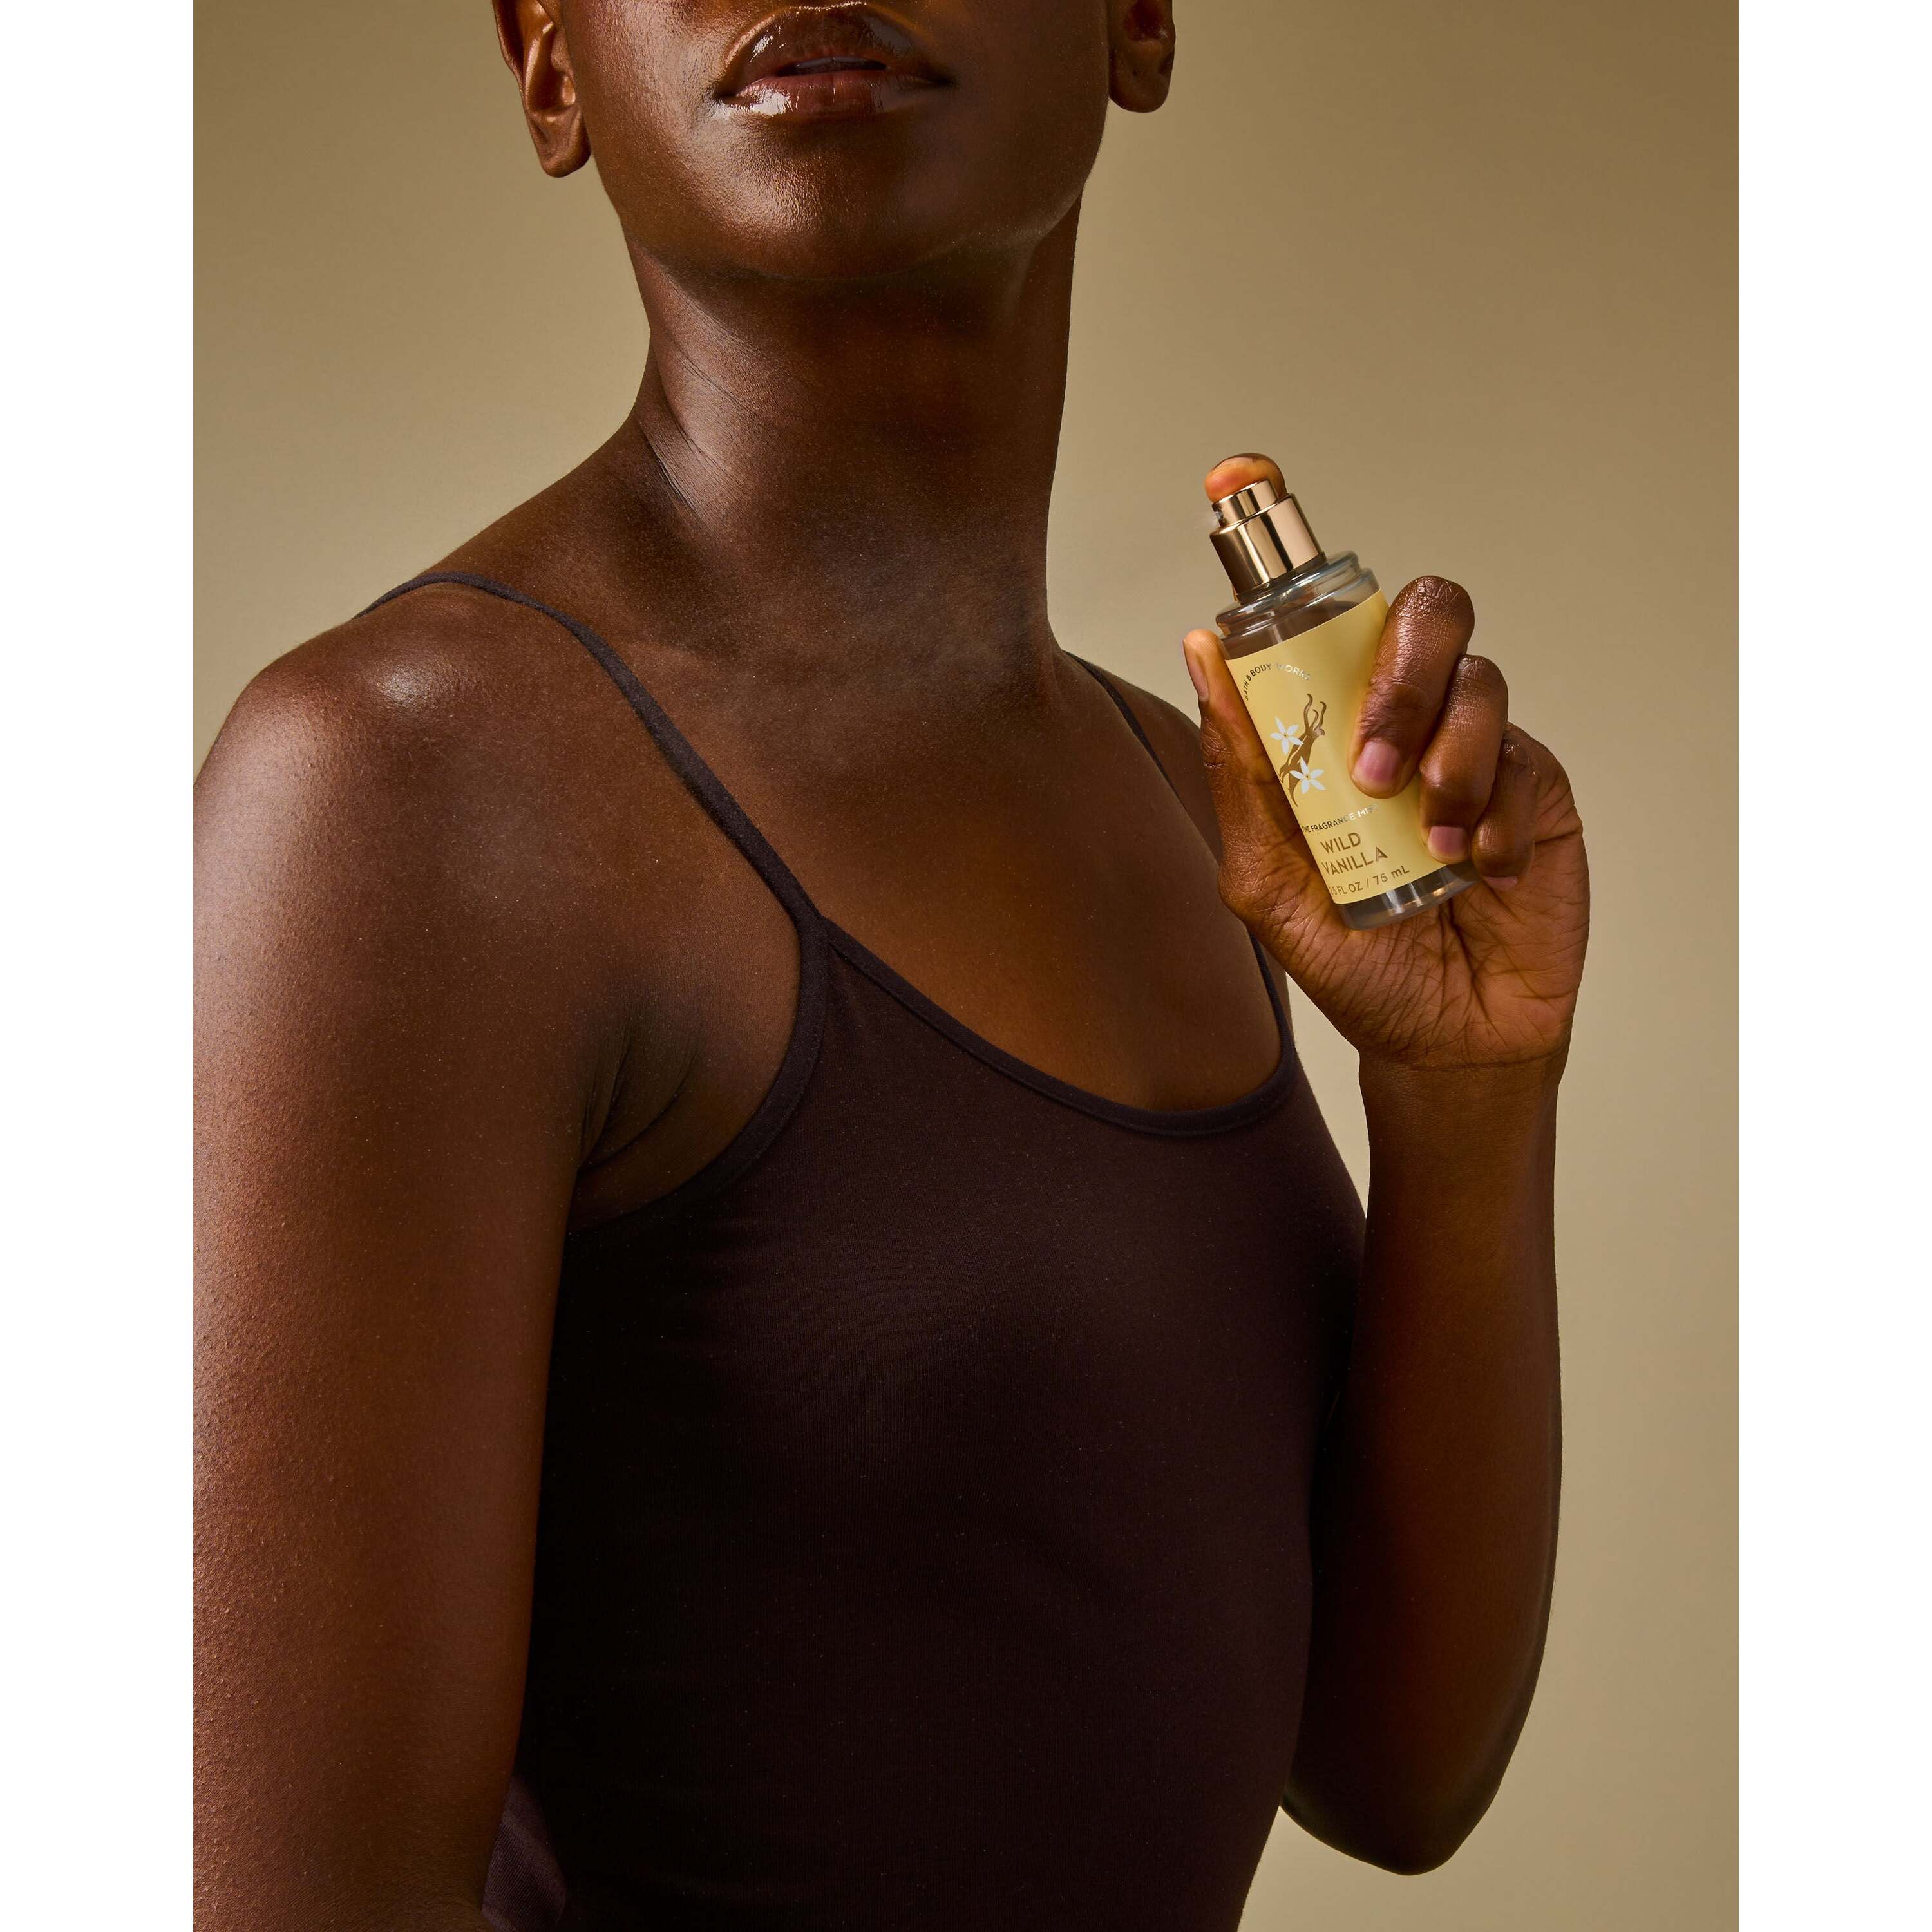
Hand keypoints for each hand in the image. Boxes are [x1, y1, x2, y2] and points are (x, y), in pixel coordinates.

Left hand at [1183, 457, 1587, 1073]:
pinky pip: (1521, 752)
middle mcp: (1406, 716)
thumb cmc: (1358, 958)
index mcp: (1332, 726)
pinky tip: (1469, 864)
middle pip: (1422, 610)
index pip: (1317, 613)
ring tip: (1424, 831)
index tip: (1237, 474)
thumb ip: (1242, 774)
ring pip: (1479, 676)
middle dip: (1397, 671)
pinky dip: (1488, 808)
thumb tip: (1206, 658)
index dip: (1281, 534)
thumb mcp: (1268, 882)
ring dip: (1445, 752)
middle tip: (1371, 760)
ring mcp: (1476, 743)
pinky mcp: (1537, 782)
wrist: (1445, 1036)